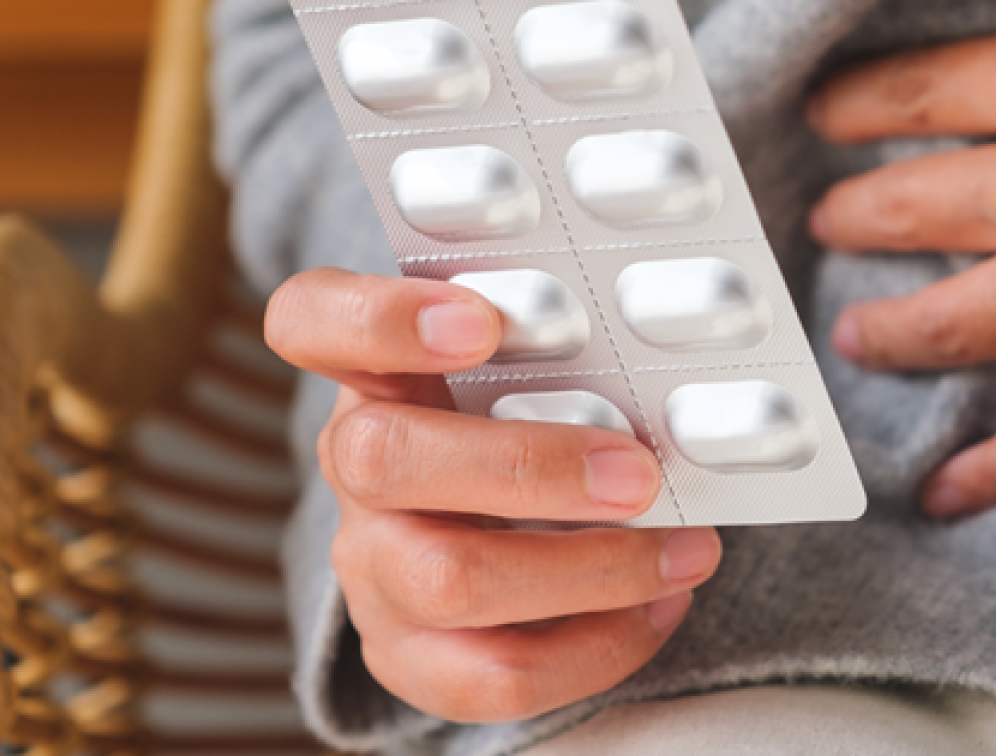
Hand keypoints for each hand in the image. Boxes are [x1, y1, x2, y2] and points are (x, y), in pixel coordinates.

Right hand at [265, 268, 721, 721]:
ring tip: (684, 548)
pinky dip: (598, 646)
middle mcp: (355, 467)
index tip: (482, 322)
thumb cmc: (523, 423)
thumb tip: (678, 335)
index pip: (311, 321)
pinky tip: (659, 604)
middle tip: (639, 471)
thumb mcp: (527, 365)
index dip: (380, 319)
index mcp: (374, 370)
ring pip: (449, 580)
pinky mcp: (410, 657)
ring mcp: (372, 569)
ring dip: (591, 569)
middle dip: (528, 467)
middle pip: (383, 460)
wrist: (487, 528)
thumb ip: (568, 342)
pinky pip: (495, 675)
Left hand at [807, 0, 995, 517]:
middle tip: (832, 223)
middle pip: (902, 210)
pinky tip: (941, 493)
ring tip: (859, 336)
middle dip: (850, 216)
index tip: (824, 119)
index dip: (847, 110)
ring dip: (887, 333)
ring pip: (947, 325)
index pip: (900, 99)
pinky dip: (994, 473)